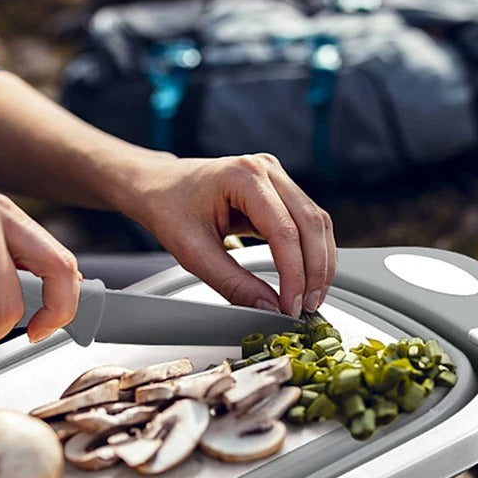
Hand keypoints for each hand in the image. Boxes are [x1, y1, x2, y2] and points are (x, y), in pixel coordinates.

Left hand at [125, 154, 335, 315]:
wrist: (157, 185)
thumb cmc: (168, 206)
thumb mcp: (194, 252)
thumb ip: (232, 283)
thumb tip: (268, 307)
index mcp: (244, 176)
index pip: (284, 230)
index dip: (294, 273)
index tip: (291, 305)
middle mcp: (266, 169)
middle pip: (311, 223)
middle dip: (315, 270)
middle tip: (307, 306)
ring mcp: (275, 176)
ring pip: (317, 221)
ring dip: (320, 262)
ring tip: (311, 297)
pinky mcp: (278, 190)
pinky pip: (307, 221)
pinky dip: (312, 251)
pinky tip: (308, 277)